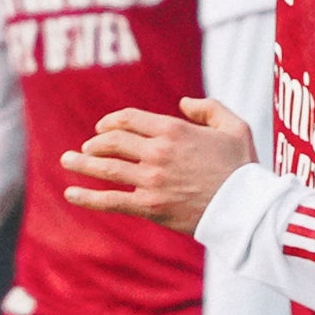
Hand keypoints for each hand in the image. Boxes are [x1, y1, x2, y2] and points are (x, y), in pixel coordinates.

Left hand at [61, 96, 255, 234]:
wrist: (248, 210)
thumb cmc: (244, 168)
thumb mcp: (234, 126)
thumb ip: (208, 107)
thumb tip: (182, 104)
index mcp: (172, 130)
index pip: (128, 119)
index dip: (112, 121)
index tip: (103, 128)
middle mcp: (157, 152)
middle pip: (113, 142)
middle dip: (95, 143)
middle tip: (85, 148)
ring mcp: (152, 180)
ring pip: (107, 168)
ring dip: (82, 163)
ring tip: (66, 160)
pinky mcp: (151, 207)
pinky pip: (113, 200)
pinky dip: (88, 197)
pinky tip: (71, 193)